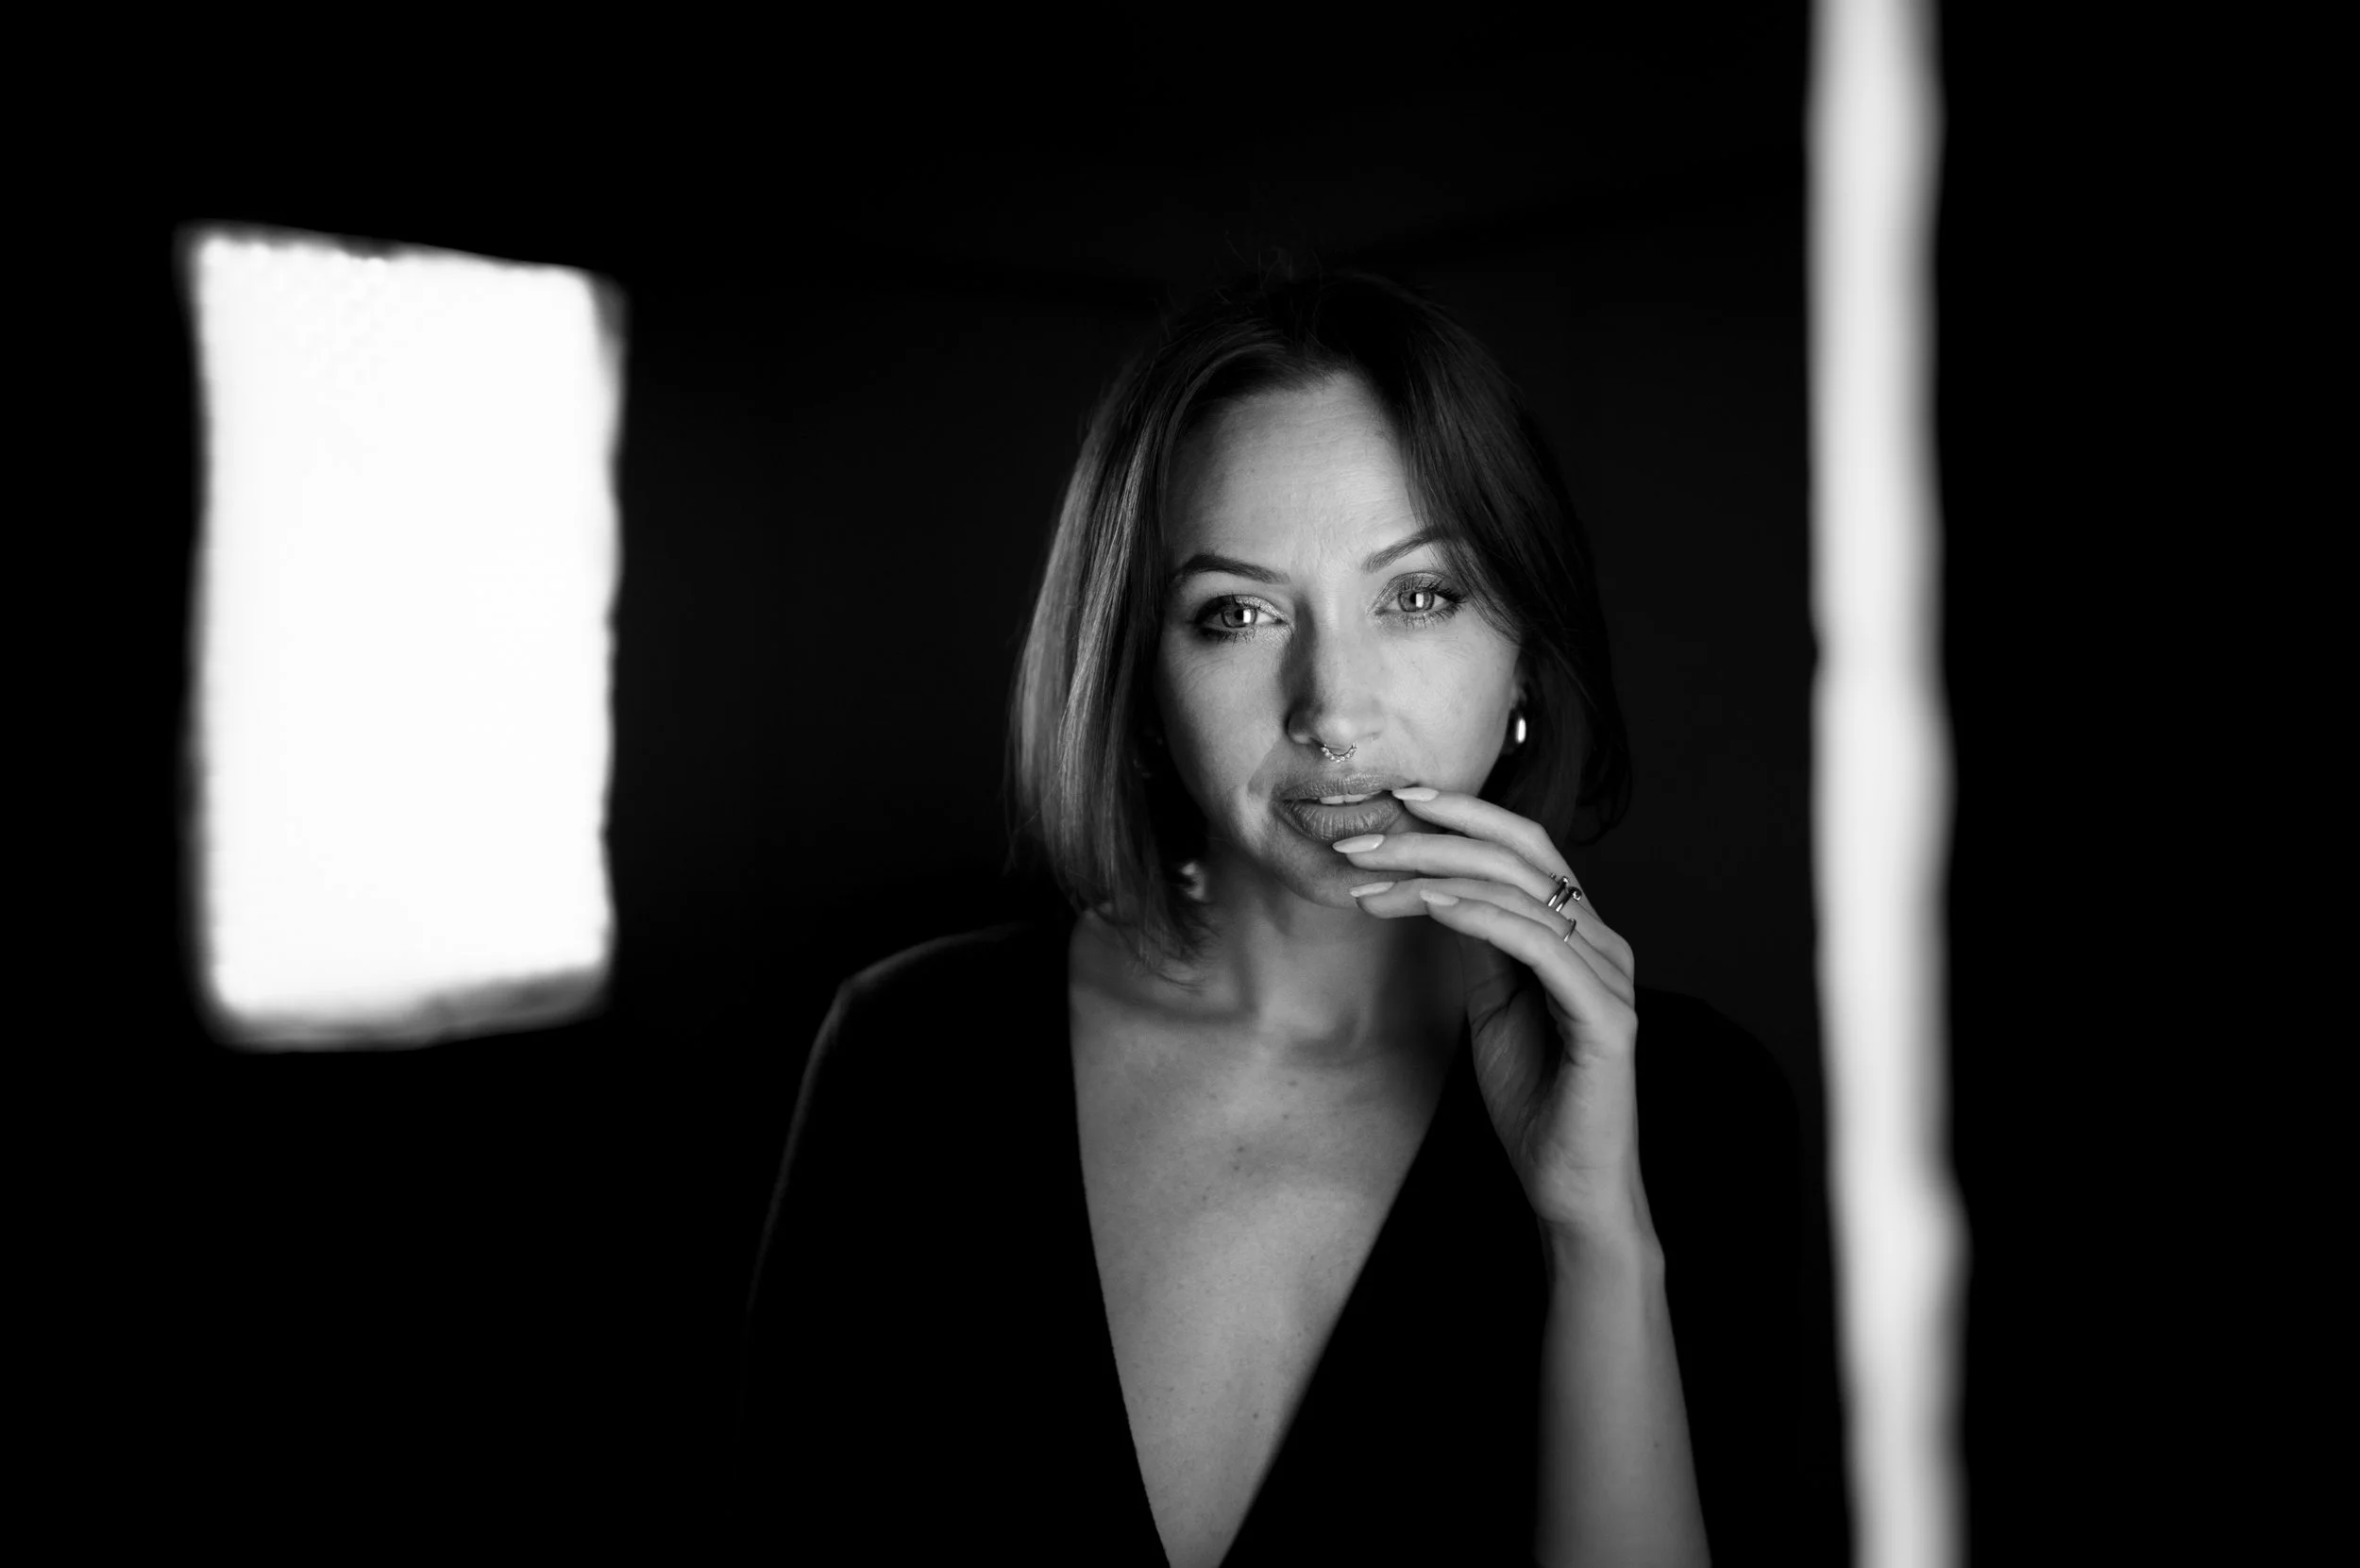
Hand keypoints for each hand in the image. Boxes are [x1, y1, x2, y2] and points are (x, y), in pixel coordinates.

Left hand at [1340, 787, 1647, 1241]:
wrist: (1568, 1183)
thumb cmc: (1533, 1096)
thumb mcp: (1492, 1003)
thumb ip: (1480, 944)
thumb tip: (1435, 884)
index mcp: (1581, 931)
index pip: (1526, 846)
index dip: (1464, 814)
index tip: (1395, 797)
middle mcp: (1605, 940)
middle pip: (1520, 856)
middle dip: (1433, 837)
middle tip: (1360, 838)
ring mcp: (1611, 974)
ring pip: (1521, 892)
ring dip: (1434, 875)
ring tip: (1370, 876)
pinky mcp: (1608, 1015)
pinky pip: (1538, 945)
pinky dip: (1478, 916)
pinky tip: (1427, 905)